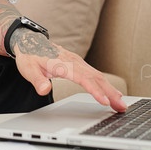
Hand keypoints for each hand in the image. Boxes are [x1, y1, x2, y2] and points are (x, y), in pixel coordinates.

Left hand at [11, 29, 127, 111]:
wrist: (30, 41)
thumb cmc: (30, 56)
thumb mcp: (28, 69)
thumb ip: (37, 80)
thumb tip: (45, 90)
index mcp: (63, 63)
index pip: (82, 78)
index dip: (94, 90)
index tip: (104, 101)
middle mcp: (73, 61)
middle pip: (96, 77)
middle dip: (110, 93)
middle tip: (122, 107)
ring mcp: (78, 62)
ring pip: (98, 76)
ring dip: (111, 90)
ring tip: (121, 104)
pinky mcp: (79, 64)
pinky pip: (95, 74)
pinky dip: (105, 84)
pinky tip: (111, 92)